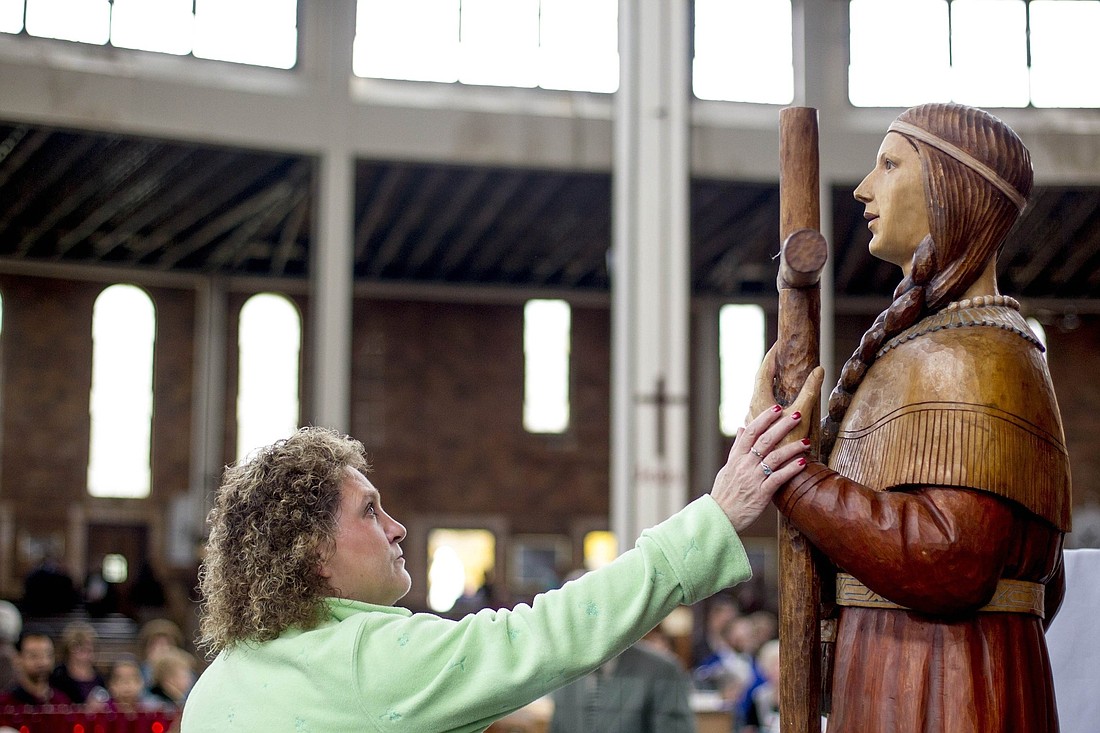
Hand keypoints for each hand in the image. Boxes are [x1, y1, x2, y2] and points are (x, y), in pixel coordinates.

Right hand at [712, 366, 823, 531]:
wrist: (720, 517)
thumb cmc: (724, 492)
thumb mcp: (728, 467)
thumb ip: (737, 448)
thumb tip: (742, 428)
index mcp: (736, 457)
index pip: (751, 432)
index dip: (764, 418)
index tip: (777, 408)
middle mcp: (744, 465)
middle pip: (765, 440)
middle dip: (782, 426)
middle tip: (797, 415)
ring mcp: (753, 479)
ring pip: (775, 457)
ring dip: (792, 447)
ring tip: (806, 440)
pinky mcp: (761, 494)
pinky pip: (778, 478)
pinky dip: (791, 469)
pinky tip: (803, 462)